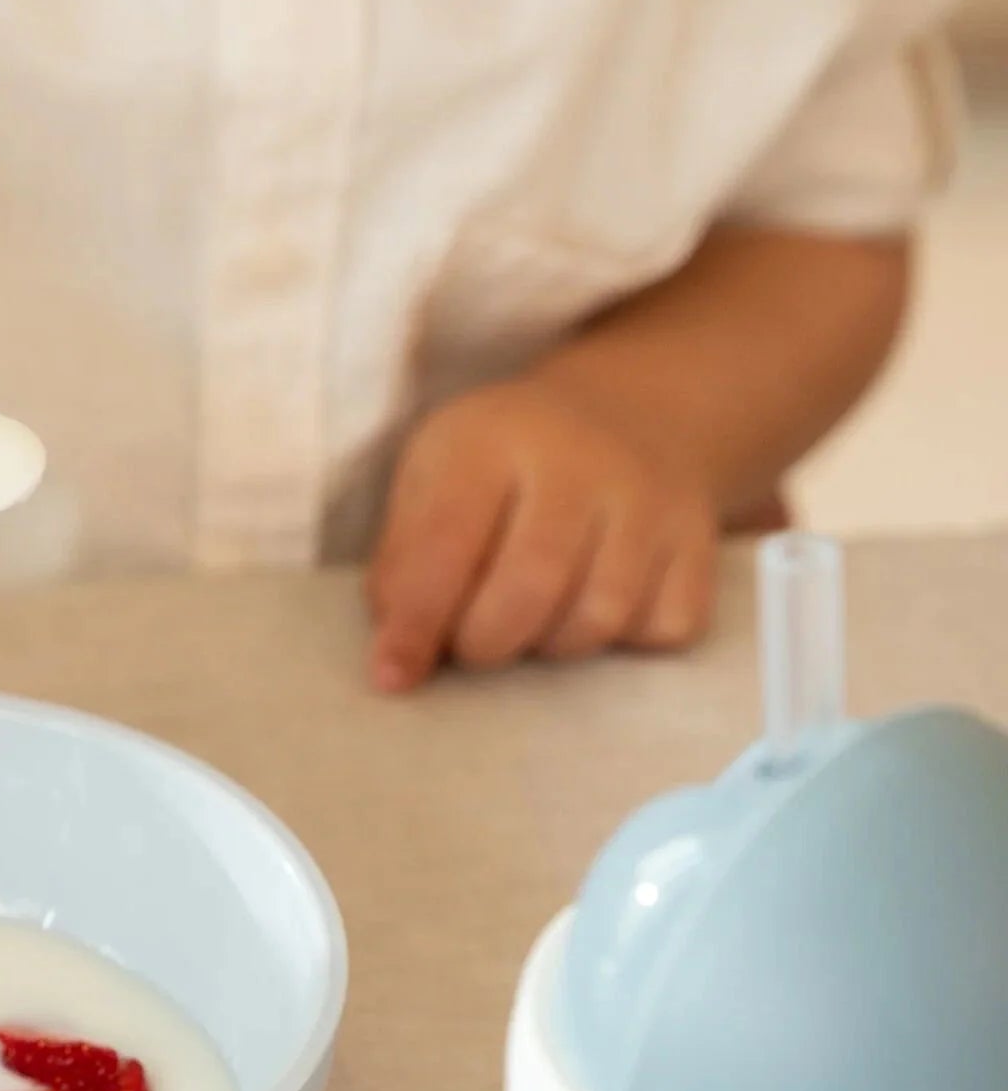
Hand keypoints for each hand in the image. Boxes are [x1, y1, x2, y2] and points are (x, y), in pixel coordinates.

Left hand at [366, 374, 718, 691]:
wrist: (627, 415)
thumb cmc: (503, 463)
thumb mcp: (434, 478)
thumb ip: (404, 561)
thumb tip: (396, 656)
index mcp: (492, 439)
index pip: (447, 543)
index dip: (417, 621)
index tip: (392, 676)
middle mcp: (579, 461)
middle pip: (530, 587)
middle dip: (485, 641)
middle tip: (469, 643)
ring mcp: (649, 499)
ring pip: (597, 618)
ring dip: (549, 646)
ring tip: (528, 619)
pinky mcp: (698, 539)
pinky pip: (661, 628)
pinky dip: (620, 643)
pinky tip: (591, 606)